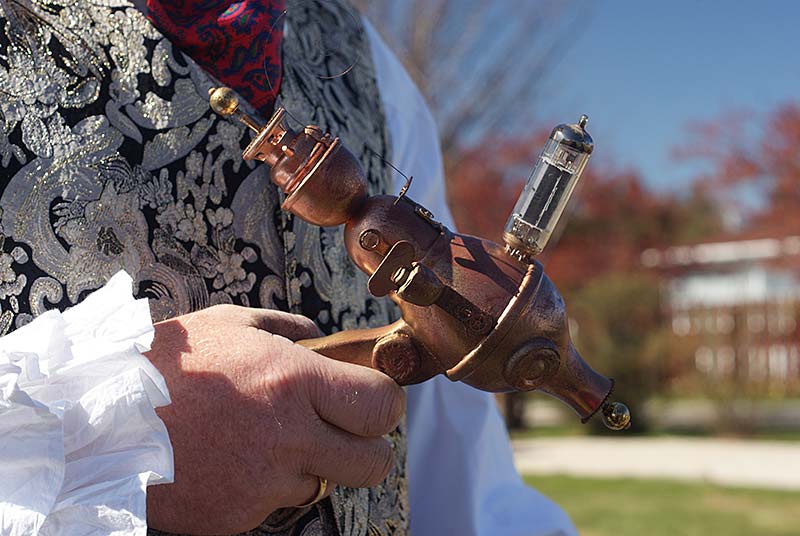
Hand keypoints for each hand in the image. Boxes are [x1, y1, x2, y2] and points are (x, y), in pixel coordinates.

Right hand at [144, 304, 404, 534]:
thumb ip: (286, 327)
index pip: (381, 406)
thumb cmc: (165, 365)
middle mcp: (287, 437)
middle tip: (344, 432)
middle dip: (368, 448)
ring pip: (321, 485)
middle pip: (373, 463)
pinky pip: (275, 505)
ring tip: (264, 440)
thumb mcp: (229, 324)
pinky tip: (233, 460)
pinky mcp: (238, 515)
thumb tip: (320, 337)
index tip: (372, 400)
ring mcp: (263, 482)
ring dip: (308, 467)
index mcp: (292, 381)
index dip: (385, 404)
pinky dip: (266, 487)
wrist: (98, 421)